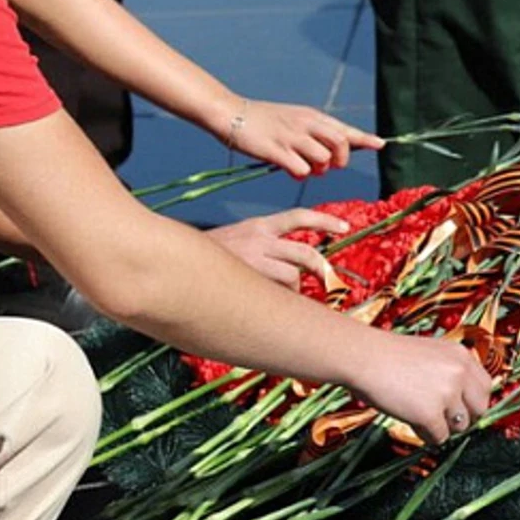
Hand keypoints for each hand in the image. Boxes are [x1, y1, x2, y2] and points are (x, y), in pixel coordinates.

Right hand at [204, 209, 348, 289]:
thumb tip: (290, 267)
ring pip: (292, 275)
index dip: (324, 221)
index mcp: (257, 226)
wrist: (176, 260)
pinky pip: (277, 291)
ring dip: (295, 289)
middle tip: (329, 280)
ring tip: (288, 296)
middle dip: (322, 268)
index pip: (297, 217)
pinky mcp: (248, 278)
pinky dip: (281, 299)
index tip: (343, 226)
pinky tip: (270, 303)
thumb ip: (261, 247)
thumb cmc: (207, 257)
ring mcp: (254, 260)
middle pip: (304, 252)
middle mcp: (259, 239)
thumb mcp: (235, 239)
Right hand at [228, 100, 381, 177]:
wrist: (231, 113)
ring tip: (304, 167)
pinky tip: (290, 170)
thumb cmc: (262, 120)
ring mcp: (290, 137)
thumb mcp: (291, 120)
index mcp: (310, 116)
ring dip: (319, 169)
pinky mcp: (275, 150)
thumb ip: (311, 135)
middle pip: (340, 143)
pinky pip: (300, 169)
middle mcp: (305, 124)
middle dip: (341, 159)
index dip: (364, 138)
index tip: (381, 144)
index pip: (344, 128)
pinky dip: (300, 174)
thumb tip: (329, 157)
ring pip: (323, 158)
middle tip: (330, 166)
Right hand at [346, 330, 491, 444]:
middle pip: (479, 410)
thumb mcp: (428, 352)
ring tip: (417, 414)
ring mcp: (447, 394)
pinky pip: (439, 438)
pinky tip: (410, 421)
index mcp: (460, 355)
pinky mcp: (430, 414)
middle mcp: (459, 373)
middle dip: (462, 417)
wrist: (361, 356)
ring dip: (441, 426)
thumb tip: (462, 401)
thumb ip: (449, 370)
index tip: (459, 407)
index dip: (472, 401)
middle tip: (441, 417)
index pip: (485, 387)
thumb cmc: (386, 355)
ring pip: (459, 426)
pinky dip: (426, 435)